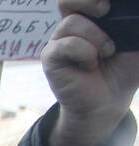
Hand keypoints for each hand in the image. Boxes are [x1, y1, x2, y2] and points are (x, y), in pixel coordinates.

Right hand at [44, 0, 138, 145]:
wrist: (111, 99)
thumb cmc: (125, 69)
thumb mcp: (136, 38)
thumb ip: (133, 19)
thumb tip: (131, 10)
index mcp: (93, 16)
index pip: (86, 0)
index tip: (111, 5)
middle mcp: (75, 25)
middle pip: (68, 0)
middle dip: (86, 0)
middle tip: (105, 10)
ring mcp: (60, 41)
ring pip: (72, 22)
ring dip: (96, 37)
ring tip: (107, 52)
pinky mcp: (51, 57)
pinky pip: (65, 45)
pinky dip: (84, 53)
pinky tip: (90, 65)